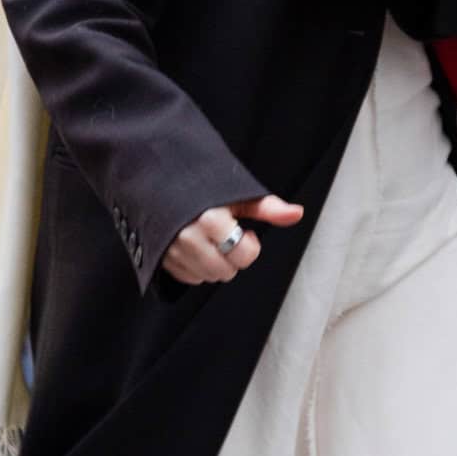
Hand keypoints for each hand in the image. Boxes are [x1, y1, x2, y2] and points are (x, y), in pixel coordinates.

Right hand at [162, 192, 303, 286]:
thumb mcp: (237, 193)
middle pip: (227, 272)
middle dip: (231, 256)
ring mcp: (173, 250)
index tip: (241, 230)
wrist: (159, 177)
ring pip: (209, 277)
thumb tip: (297, 213)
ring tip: (208, 240)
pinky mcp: (162, 258)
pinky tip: (194, 247)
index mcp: (210, 219)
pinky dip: (195, 267)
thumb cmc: (201, 185)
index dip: (249, 244)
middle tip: (224, 235)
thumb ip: (267, 207)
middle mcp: (189, 237)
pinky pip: (189, 278)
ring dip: (214, 263)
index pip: (245, 255)